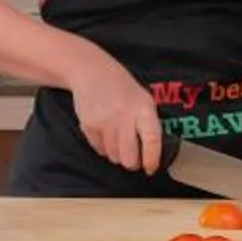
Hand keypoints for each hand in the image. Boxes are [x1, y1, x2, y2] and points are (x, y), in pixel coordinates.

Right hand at [69, 53, 164, 174]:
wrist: (91, 72)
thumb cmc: (122, 87)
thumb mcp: (144, 99)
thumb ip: (149, 123)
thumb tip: (153, 152)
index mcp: (143, 108)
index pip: (152, 141)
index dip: (152, 159)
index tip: (151, 168)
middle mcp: (124, 117)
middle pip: (129, 158)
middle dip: (132, 163)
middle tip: (134, 159)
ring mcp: (104, 123)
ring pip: (114, 157)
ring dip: (118, 155)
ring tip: (119, 140)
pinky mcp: (88, 126)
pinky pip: (100, 150)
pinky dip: (105, 148)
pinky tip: (106, 133)